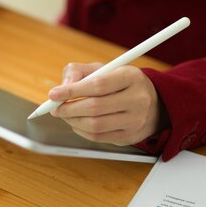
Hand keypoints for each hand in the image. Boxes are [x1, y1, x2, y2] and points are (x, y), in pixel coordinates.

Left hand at [48, 62, 163, 145]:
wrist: (152, 102)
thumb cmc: (119, 82)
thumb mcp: (102, 69)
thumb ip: (79, 71)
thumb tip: (63, 86)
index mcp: (130, 77)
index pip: (97, 85)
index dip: (72, 91)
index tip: (53, 94)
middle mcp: (137, 99)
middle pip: (95, 107)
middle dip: (68, 108)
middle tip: (55, 108)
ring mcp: (136, 120)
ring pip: (95, 125)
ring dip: (72, 121)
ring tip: (64, 114)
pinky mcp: (130, 137)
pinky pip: (98, 137)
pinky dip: (81, 130)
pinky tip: (76, 123)